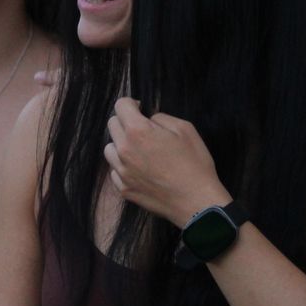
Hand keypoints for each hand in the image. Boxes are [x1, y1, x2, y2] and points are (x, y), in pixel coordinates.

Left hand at [103, 97, 229, 224]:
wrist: (196, 202)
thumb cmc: (194, 164)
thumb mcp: (185, 129)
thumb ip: (161, 118)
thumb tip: (149, 119)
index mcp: (138, 131)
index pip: (120, 105)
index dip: (131, 103)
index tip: (140, 109)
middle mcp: (123, 150)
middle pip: (112, 125)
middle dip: (126, 122)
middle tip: (143, 129)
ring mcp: (121, 172)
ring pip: (109, 148)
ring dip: (121, 144)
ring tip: (139, 150)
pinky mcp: (123, 189)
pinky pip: (115, 170)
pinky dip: (123, 166)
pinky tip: (140, 169)